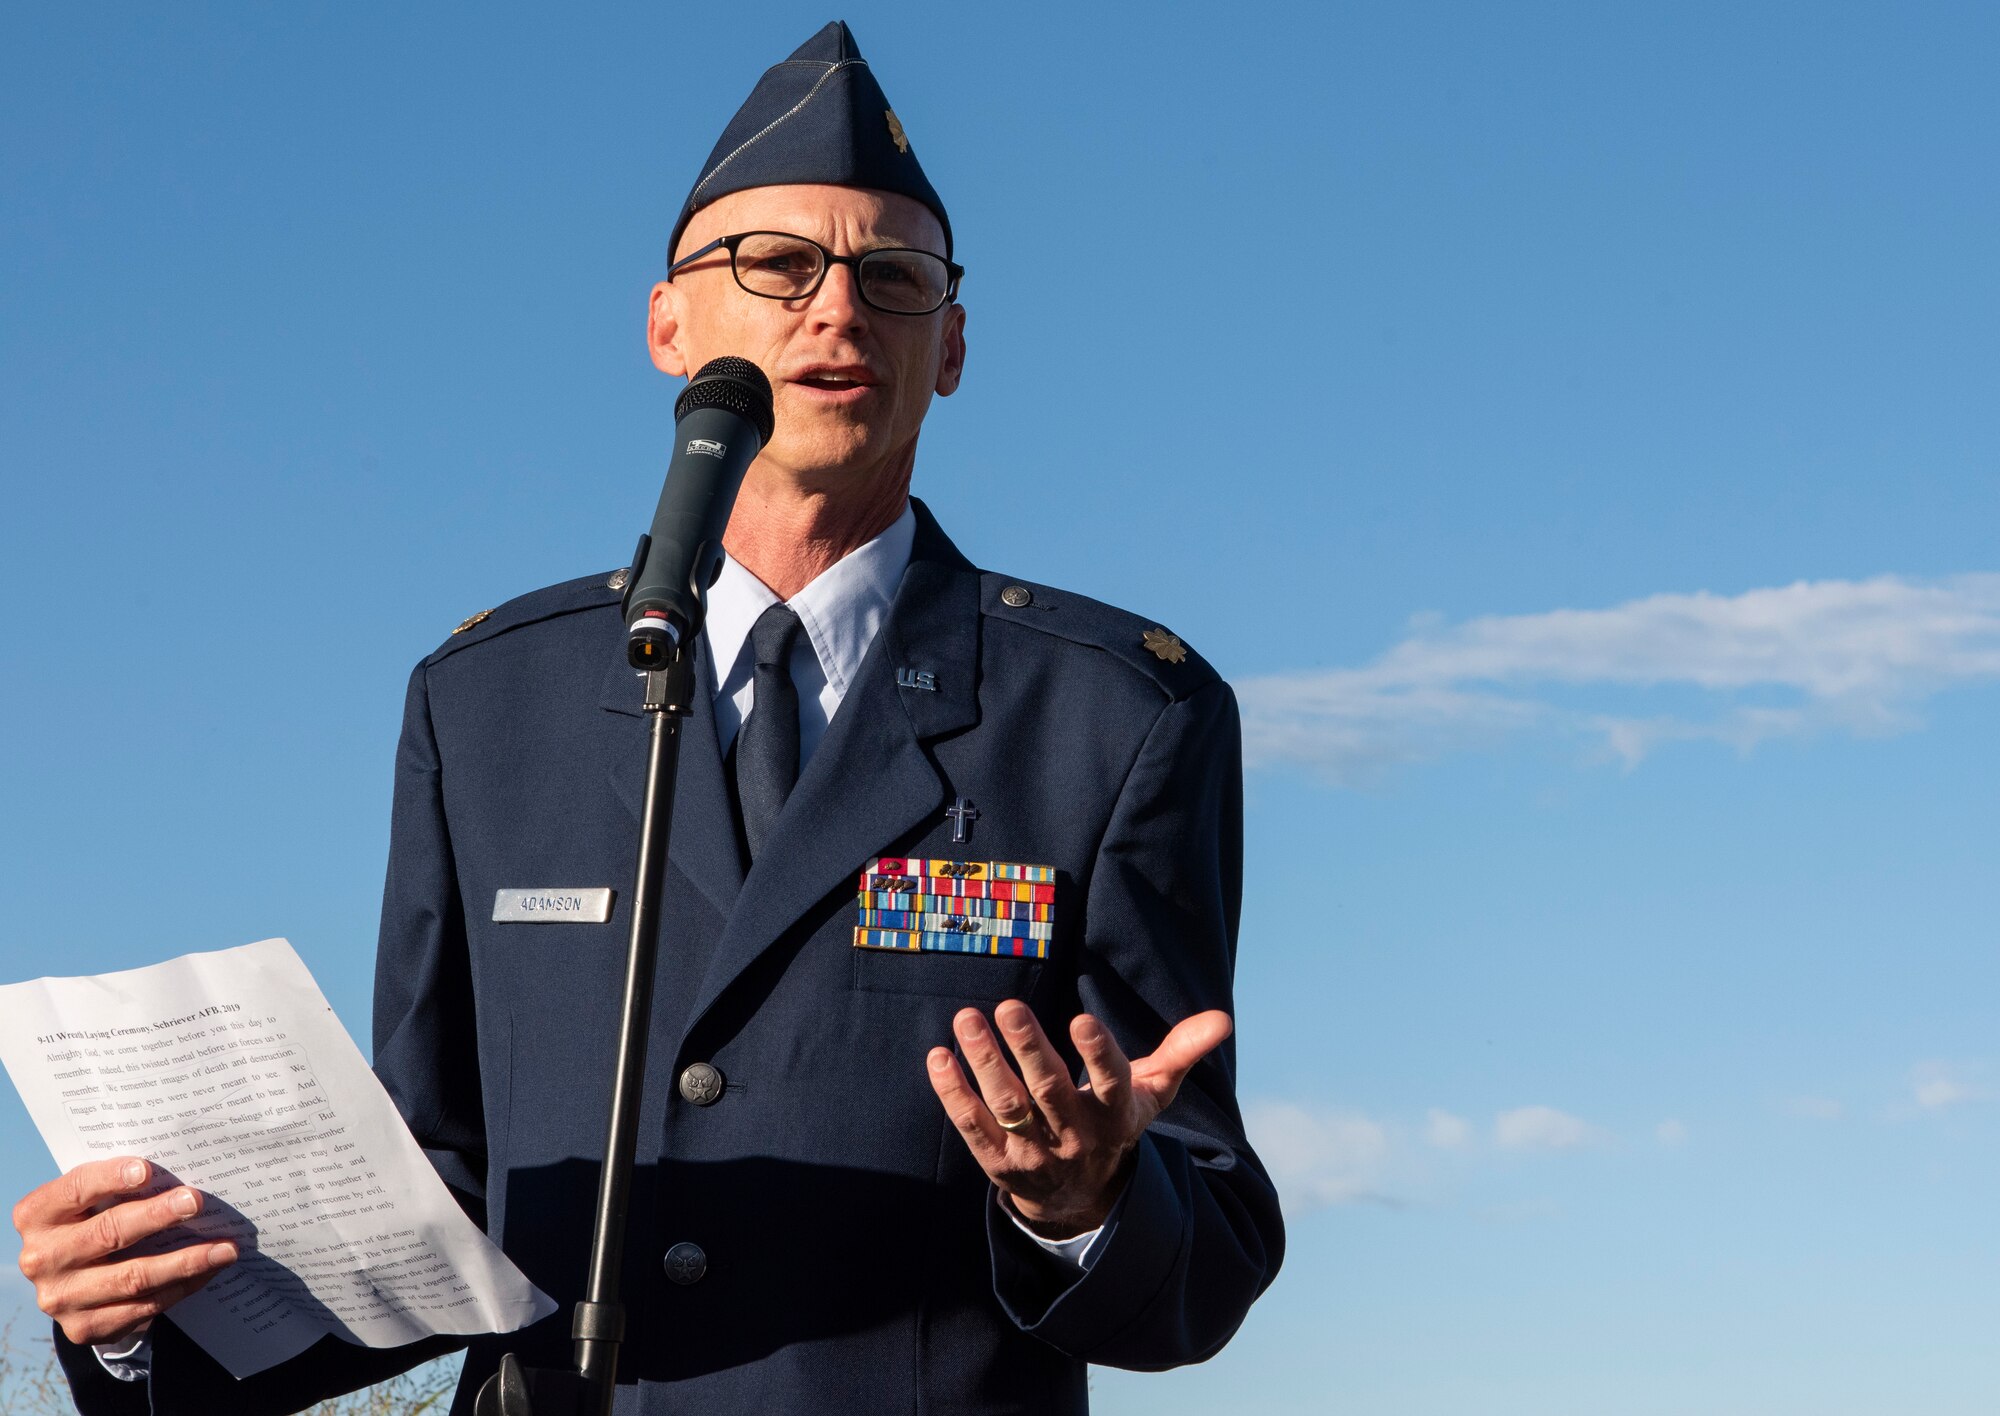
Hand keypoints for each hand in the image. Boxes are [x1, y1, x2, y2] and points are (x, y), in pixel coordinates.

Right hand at [13, 1156, 238, 1346]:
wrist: (74, 1280)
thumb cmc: (93, 1221)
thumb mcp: (91, 1200)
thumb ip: (119, 1186)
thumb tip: (181, 1171)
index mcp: (37, 1215)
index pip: (75, 1189)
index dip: (109, 1178)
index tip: (147, 1170)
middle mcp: (42, 1258)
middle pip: (107, 1233)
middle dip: (157, 1216)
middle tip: (197, 1202)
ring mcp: (60, 1298)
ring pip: (133, 1277)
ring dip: (186, 1261)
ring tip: (225, 1248)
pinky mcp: (83, 1327)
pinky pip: (143, 1306)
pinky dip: (182, 1286)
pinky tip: (209, 1271)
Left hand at [927, 1000, 1232, 1237]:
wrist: (1081, 1199)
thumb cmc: (1115, 1123)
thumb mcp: (1151, 1094)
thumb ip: (1180, 1053)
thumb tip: (1222, 1019)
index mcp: (1116, 1117)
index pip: (1111, 1085)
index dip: (1099, 1055)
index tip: (1082, 1020)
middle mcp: (1076, 1137)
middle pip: (1050, 1092)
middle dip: (1029, 1048)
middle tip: (1009, 1006)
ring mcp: (1035, 1154)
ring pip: (1008, 1106)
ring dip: (985, 1062)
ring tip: (967, 1018)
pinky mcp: (999, 1165)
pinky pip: (973, 1127)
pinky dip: (954, 1094)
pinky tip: (940, 1056)